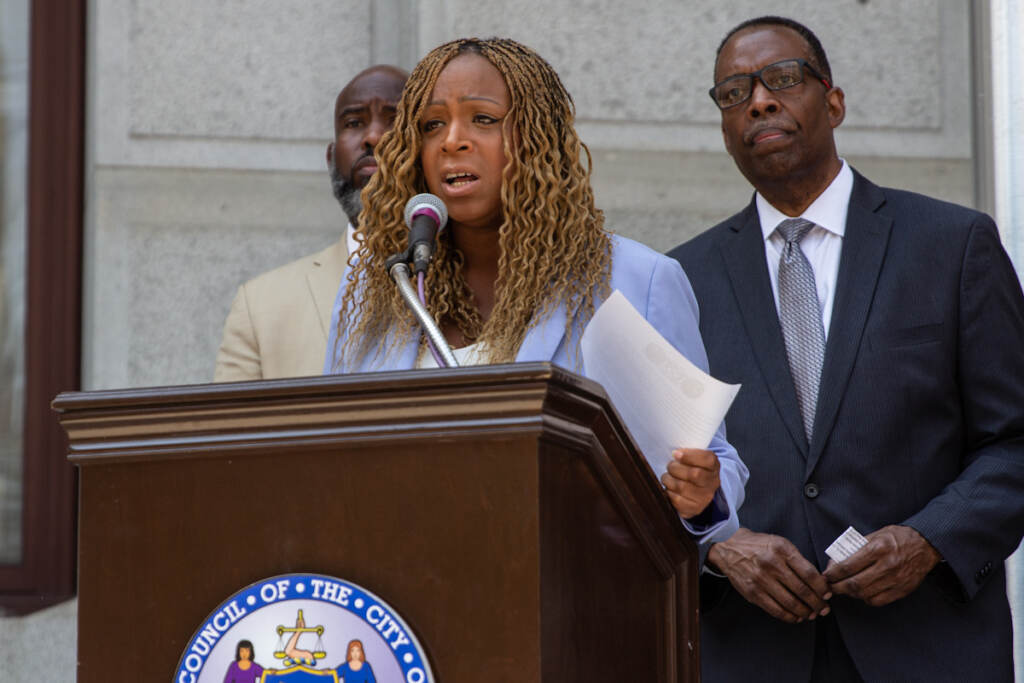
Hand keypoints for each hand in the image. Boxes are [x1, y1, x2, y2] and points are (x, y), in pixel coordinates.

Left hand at [660, 448, 719, 517]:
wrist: (699, 489)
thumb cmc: (692, 468)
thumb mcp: (695, 457)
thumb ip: (687, 452)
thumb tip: (676, 454)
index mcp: (714, 466)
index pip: (707, 459)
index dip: (689, 456)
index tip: (675, 453)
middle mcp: (713, 483)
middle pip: (694, 474)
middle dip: (675, 468)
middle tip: (670, 466)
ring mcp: (705, 498)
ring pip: (682, 487)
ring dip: (668, 480)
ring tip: (667, 477)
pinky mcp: (695, 509)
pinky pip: (677, 501)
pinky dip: (668, 493)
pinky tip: (669, 488)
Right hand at [708, 527, 831, 623]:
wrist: (729, 547)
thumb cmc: (759, 546)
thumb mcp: (779, 543)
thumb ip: (797, 560)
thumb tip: (817, 582)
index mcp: (782, 550)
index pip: (809, 573)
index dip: (822, 588)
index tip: (828, 595)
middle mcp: (771, 564)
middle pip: (802, 590)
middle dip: (817, 603)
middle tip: (824, 609)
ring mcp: (760, 579)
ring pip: (790, 603)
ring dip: (805, 612)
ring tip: (811, 614)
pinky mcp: (752, 592)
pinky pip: (775, 610)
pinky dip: (789, 616)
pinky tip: (796, 617)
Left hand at [823, 524, 940, 606]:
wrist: (926, 545)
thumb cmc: (897, 538)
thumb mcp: (875, 535)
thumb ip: (856, 548)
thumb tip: (835, 562)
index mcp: (878, 548)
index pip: (848, 566)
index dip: (833, 574)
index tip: (826, 576)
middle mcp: (887, 565)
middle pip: (855, 583)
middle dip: (838, 587)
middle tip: (830, 587)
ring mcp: (896, 579)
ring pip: (865, 594)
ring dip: (851, 594)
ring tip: (844, 589)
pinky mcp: (903, 590)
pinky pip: (879, 600)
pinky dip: (866, 599)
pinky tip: (862, 593)